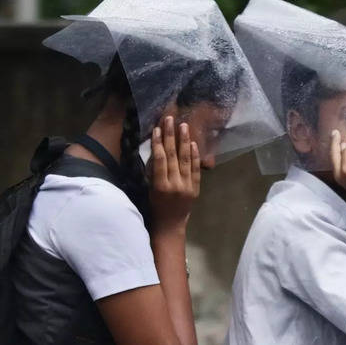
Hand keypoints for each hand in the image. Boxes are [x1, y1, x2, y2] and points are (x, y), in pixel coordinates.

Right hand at [148, 115, 200, 233]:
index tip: (157, 128)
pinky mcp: (196, 188)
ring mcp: (187, 186)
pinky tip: (193, 143)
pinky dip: (195, 155)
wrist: (170, 225)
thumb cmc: (155, 207)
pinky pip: (196, 169)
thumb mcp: (150, 190)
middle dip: (171, 136)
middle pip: (173, 156)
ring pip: (186, 159)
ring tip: (184, 125)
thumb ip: (154, 172)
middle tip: (170, 119)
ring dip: (184, 141)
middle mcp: (175, 185)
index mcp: (160, 186)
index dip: (158, 143)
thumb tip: (157, 150)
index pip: (159, 160)